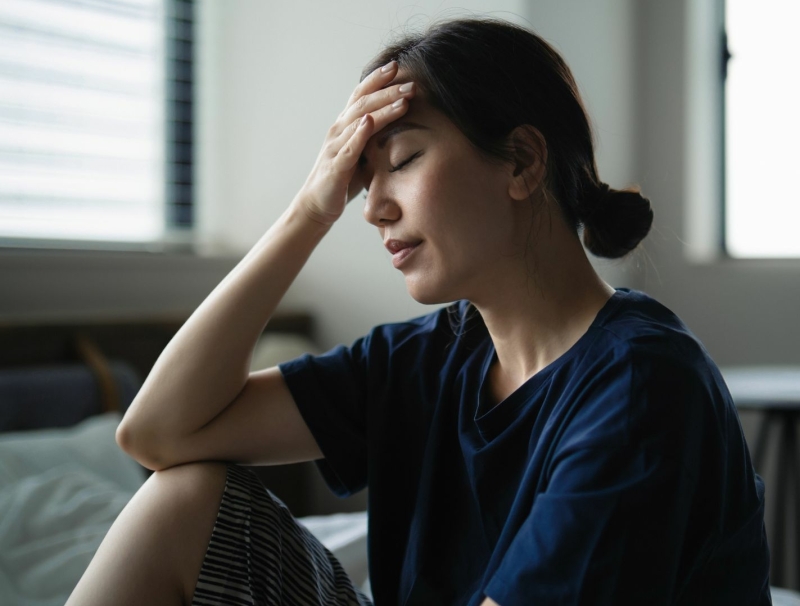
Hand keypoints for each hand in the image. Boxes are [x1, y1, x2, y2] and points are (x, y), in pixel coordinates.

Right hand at [294, 61, 415, 225]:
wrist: (317, 204)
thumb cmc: (343, 178)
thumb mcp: (363, 153)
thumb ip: (375, 137)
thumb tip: (403, 126)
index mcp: (346, 125)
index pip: (361, 94)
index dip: (377, 79)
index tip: (398, 66)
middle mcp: (339, 130)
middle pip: (364, 102)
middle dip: (388, 90)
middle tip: (412, 83)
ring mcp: (335, 146)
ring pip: (360, 121)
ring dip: (383, 109)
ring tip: (403, 99)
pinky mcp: (336, 166)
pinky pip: (349, 147)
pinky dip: (360, 133)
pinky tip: (370, 121)